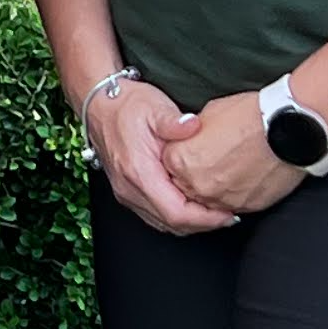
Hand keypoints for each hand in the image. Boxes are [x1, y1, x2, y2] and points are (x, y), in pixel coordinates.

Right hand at [88, 76, 229, 234]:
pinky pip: (155, 216)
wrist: (99, 103)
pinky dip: (177, 217)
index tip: (227, 214)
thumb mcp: (154, 106)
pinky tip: (193, 205)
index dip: (205, 219)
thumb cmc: (126, 105)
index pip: (175, 213)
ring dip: (191, 223)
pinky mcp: (128, 192)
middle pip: (171, 225)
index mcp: (139, 172)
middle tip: (229, 214)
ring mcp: (126, 193)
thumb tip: (193, 125)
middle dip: (203, 224)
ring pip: (163, 224)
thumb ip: (174, 121)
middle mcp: (130, 189)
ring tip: (215, 212)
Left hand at [169, 90, 302, 218]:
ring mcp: (222, 199)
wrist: (289, 128)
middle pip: (185, 188)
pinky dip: (234, 195)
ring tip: (227, 170)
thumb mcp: (208, 114)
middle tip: (211, 162)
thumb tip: (190, 140)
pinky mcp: (246, 207)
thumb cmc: (251, 116)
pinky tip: (242, 178)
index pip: (169, 166)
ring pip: (208, 202)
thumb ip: (190, 134)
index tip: (192, 151)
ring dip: (213, 190)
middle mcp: (198, 185)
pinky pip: (232, 206)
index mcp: (182, 160)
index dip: (181, 157)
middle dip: (193, 177)